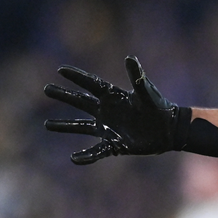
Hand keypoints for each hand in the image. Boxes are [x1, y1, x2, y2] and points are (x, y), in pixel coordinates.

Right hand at [44, 56, 184, 163]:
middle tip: (47, 89)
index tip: (60, 70)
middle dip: (64, 96)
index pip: (92, 84)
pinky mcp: (115, 144)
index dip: (77, 77)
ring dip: (65, 126)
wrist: (171, 130)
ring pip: (82, 127)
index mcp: (114, 97)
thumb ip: (138, 78)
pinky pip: (97, 151)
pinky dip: (86, 156)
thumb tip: (130, 58)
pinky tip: (74, 159)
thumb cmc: (160, 108)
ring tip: (47, 125)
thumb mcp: (147, 93)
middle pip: (81, 102)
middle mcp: (108, 111)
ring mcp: (109, 128)